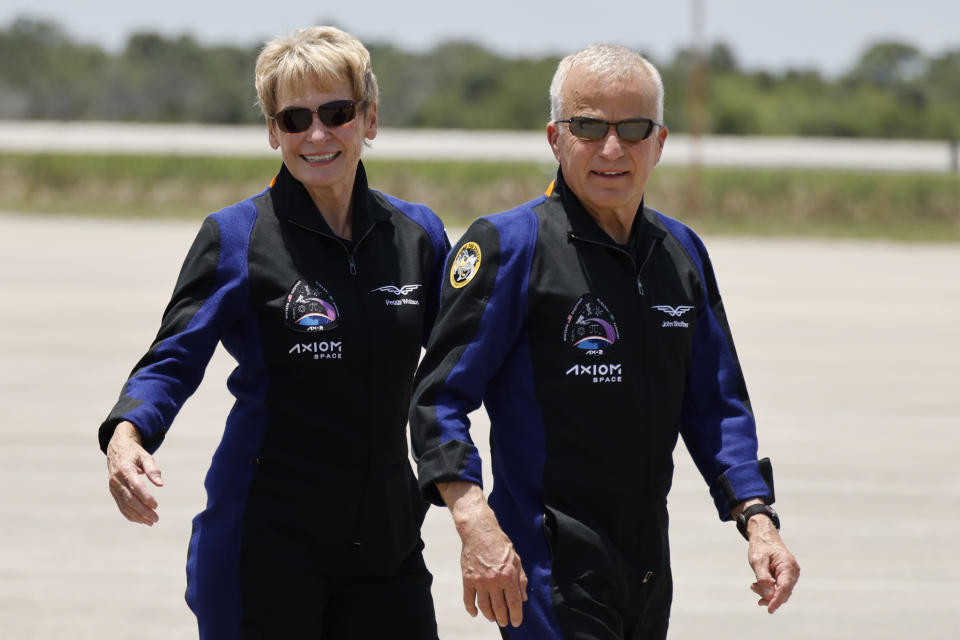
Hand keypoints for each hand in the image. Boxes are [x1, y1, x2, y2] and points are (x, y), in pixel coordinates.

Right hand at [106, 421, 163, 524]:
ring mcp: (113, 488)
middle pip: (129, 499)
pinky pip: (121, 506)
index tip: (156, 505)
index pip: (135, 486)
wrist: (116, 450)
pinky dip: (130, 515)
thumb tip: (160, 485)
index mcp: (125, 469)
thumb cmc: (134, 453)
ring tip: (151, 522)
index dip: (145, 497)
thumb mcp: (145, 456)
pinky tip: (141, 520)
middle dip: (143, 511)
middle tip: (156, 518)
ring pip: (124, 505)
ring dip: (137, 516)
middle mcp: (116, 480)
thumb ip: (153, 469)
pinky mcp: (113, 492)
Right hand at [437, 482, 527, 626]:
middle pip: (499, 607)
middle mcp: (494, 580)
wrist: (479, 532)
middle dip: (503, 618)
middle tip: (504, 622)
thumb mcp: (516, 560)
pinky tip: (475, 613)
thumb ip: (521, 580)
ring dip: (489, 616)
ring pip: (484, 606)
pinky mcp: (467, 579)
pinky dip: (471, 609)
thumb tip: (524, 598)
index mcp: (508, 575)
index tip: (516, 622)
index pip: (514, 602)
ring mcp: (479, 581)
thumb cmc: (500, 544)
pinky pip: (468, 599)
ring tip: (493, 618)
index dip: (516, 615)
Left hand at [745, 515, 799, 612]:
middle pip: (783, 591)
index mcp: (788, 565)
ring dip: (767, 592)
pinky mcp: (786, 575)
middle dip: (768, 595)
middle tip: (753, 588)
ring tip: (753, 586)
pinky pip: (779, 587)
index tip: (769, 610)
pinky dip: (769, 589)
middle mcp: (793, 571)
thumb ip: (763, 578)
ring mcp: (791, 573)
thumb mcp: (758, 560)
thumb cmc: (760, 546)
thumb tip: (769, 596)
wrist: (764, 535)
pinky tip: (758, 585)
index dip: (777, 600)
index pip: (784, 588)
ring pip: (781, 591)